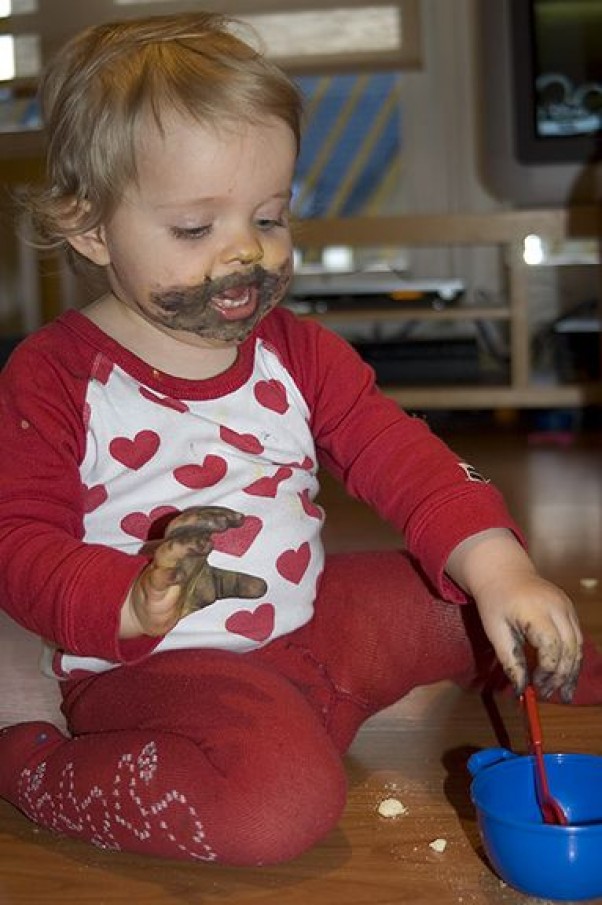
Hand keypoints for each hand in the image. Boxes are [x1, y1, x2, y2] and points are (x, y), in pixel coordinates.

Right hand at [121, 506, 266, 637]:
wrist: (151, 615)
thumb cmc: (181, 591)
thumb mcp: (214, 588)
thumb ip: (237, 584)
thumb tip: (264, 587)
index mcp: (190, 545)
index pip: (202, 521)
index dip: (218, 515)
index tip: (240, 519)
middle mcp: (175, 551)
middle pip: (184, 525)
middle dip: (203, 520)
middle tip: (224, 523)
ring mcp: (162, 568)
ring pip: (169, 548)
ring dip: (187, 543)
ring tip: (207, 543)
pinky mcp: (153, 588)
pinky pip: (158, 577)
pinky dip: (167, 574)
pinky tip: (180, 575)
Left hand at [473, 572, 582, 701]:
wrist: (503, 571)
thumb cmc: (495, 601)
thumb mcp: (495, 631)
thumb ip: (510, 660)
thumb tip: (520, 690)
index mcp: (534, 610)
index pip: (551, 646)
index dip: (546, 670)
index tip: (534, 685)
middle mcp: (556, 606)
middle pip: (569, 648)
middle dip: (561, 676)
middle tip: (549, 695)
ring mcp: (566, 606)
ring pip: (577, 645)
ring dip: (572, 671)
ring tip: (562, 693)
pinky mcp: (569, 608)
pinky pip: (576, 637)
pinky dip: (573, 658)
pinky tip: (565, 675)